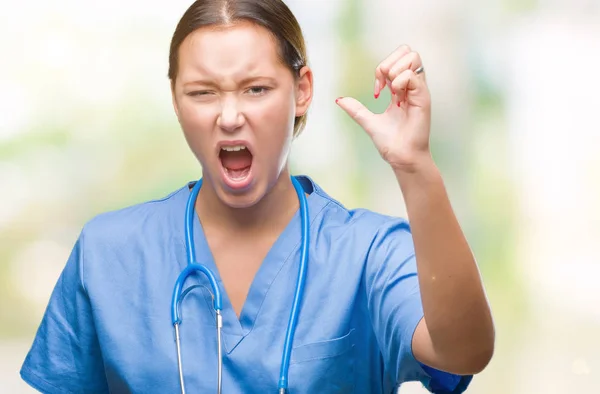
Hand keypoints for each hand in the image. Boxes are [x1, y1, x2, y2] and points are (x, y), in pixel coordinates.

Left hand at [336, 45, 431, 170]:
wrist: (400, 157)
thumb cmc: (390, 142)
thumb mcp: (368, 121)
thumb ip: (356, 109)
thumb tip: (340, 100)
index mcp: (402, 88)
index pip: (398, 57)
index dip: (382, 67)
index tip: (377, 90)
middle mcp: (413, 86)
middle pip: (407, 51)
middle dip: (389, 63)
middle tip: (383, 85)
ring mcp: (419, 90)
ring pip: (412, 57)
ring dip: (395, 72)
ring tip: (392, 93)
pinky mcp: (423, 98)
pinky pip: (412, 75)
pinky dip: (399, 83)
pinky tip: (397, 100)